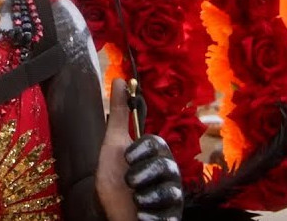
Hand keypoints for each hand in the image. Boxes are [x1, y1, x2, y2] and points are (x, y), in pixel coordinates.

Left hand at [97, 79, 183, 220]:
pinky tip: (141, 214)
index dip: (139, 150)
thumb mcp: (113, 145)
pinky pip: (167, 214)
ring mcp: (173, 195)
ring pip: (167, 191)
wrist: (113, 214)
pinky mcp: (173, 215)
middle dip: (139, 175)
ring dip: (142, 196)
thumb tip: (119, 79)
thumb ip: (119, 115)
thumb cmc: (115, 180)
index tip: (127, 158)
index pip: (156, 143)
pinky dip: (148, 214)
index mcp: (157, 155)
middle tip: (130, 183)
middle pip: (164, 166)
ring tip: (135, 200)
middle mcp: (170, 174)